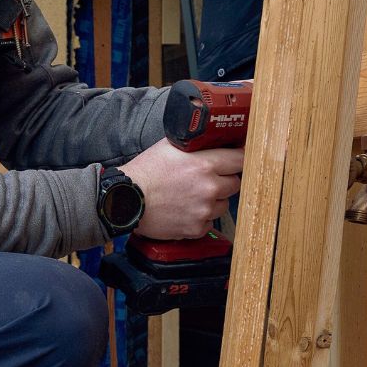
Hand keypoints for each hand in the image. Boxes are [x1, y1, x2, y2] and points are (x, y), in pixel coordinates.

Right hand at [119, 138, 243, 239]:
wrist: (126, 200)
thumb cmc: (144, 173)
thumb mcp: (169, 147)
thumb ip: (195, 144)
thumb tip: (213, 138)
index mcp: (205, 165)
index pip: (241, 159)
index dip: (239, 158)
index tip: (236, 160)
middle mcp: (209, 188)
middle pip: (235, 183)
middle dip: (224, 180)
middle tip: (206, 180)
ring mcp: (204, 210)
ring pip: (223, 204)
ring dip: (213, 201)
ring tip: (191, 197)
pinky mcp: (196, 228)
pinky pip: (209, 222)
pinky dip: (200, 218)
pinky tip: (184, 210)